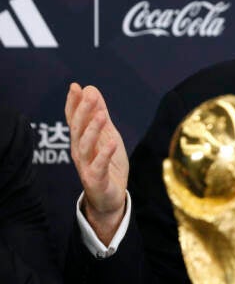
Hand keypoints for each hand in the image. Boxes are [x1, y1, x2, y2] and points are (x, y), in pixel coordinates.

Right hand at [65, 83, 128, 243]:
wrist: (109, 197)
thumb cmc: (107, 164)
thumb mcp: (107, 135)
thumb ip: (100, 115)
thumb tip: (92, 90)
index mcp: (81, 140)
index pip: (74, 119)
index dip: (73, 103)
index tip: (75, 86)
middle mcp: (80, 152)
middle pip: (78, 129)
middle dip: (83, 111)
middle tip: (89, 94)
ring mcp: (86, 166)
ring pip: (86, 146)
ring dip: (93, 130)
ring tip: (100, 115)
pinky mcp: (96, 179)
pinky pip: (99, 166)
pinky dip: (104, 154)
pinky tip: (112, 143)